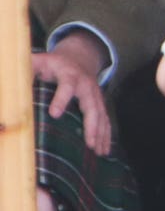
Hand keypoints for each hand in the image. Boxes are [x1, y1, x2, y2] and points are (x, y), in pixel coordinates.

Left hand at [31, 38, 108, 155]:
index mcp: (69, 75)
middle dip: (92, 126)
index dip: (61, 100)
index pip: (67, 87)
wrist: (79, 58)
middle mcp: (86, 86)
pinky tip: (104, 149)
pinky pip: (105, 120)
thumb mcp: (39, 61)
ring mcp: (96, 96)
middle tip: (89, 143)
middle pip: (92, 107)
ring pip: (101, 116)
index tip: (54, 114)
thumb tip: (13, 84)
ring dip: (101, 135)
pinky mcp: (100, 103)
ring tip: (99, 152)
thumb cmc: (53, 64)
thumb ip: (27, 69)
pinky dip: (106, 135)